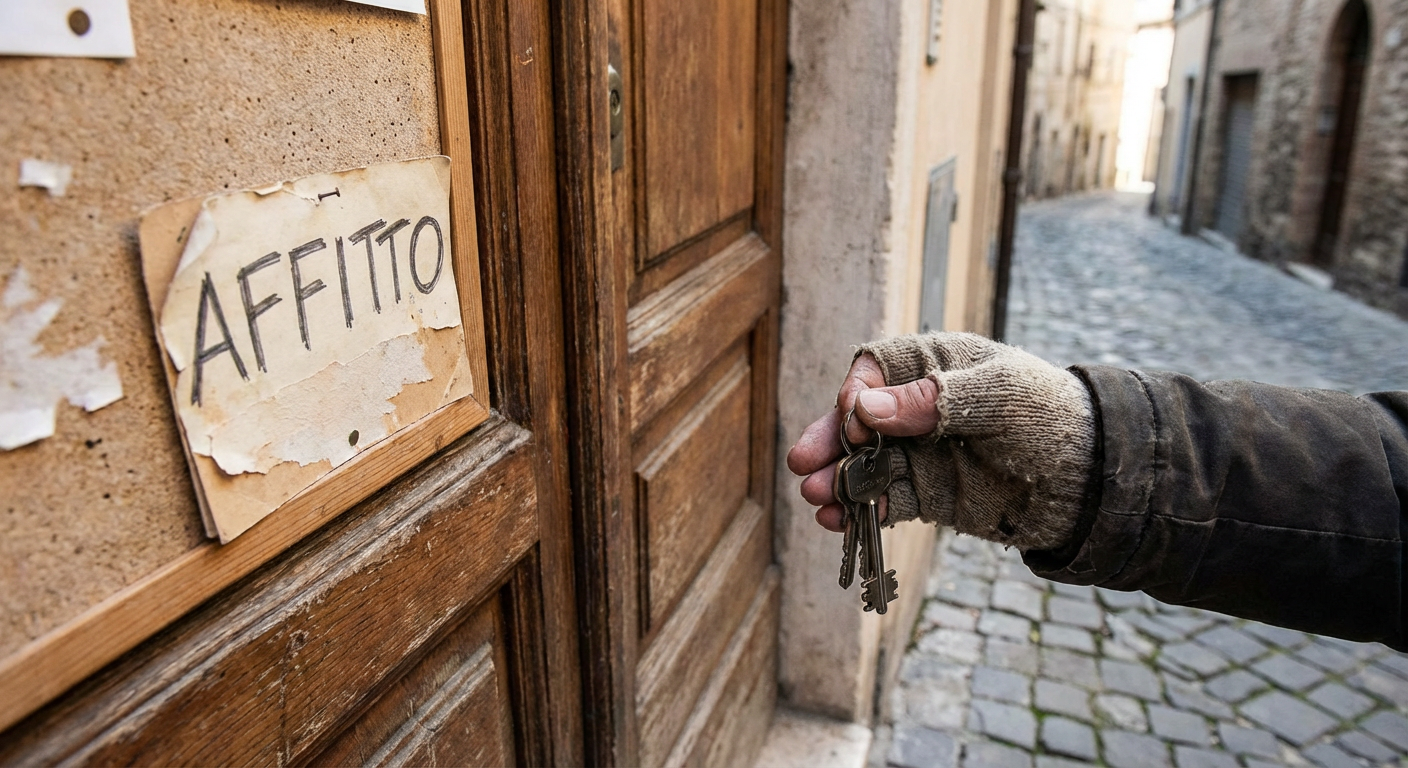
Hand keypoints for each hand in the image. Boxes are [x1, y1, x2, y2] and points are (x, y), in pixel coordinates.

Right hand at [787, 332, 1097, 551]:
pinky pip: (885, 500)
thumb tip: (865, 406)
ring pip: (866, 463)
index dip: (858, 391)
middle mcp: (922, 407)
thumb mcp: (1000, 398)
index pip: (879, 368)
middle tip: (803, 463)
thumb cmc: (1054, 419)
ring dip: (839, 479)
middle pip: (860, 418)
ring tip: (816, 498)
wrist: (1094, 482)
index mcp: (938, 364)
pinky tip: (839, 523)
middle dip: (831, 440)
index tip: (854, 419)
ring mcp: (923, 452)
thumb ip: (934, 400)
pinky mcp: (929, 493)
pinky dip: (860, 511)